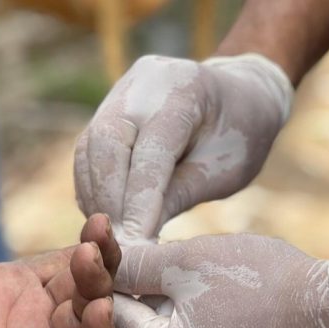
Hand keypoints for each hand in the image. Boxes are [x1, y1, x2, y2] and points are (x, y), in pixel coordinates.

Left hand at [0, 145, 118, 327]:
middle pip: (90, 287)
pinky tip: (99, 310)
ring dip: (102, 292)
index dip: (92, 243)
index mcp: (16, 284)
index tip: (98, 220)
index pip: (71, 261)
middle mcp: (34, 315)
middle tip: (97, 239)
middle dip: (102, 262)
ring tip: (91, 262)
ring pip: (92, 321)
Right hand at [74, 54, 293, 242]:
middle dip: (109, 199)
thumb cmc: (240, 137)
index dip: (139, 201)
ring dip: (96, 197)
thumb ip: (179, 195)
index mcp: (184, 89)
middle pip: (107, 143)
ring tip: (111, 237)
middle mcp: (144, 82)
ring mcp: (121, 92)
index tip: (134, 244)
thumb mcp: (224, 170)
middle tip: (118, 245)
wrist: (238, 96)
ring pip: (90, 147)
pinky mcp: (107, 109)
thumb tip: (136, 238)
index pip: (150, 152)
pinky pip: (88, 151)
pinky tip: (106, 219)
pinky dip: (93, 187)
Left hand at [112, 234, 328, 327]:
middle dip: (139, 309)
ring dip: (167, 327)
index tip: (118, 257)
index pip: (116, 321)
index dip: (113, 283)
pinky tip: (215, 314)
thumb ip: (134, 264)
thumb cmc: (261, 279)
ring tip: (185, 291)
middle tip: (151, 274)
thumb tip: (97, 261)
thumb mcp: (187, 260)